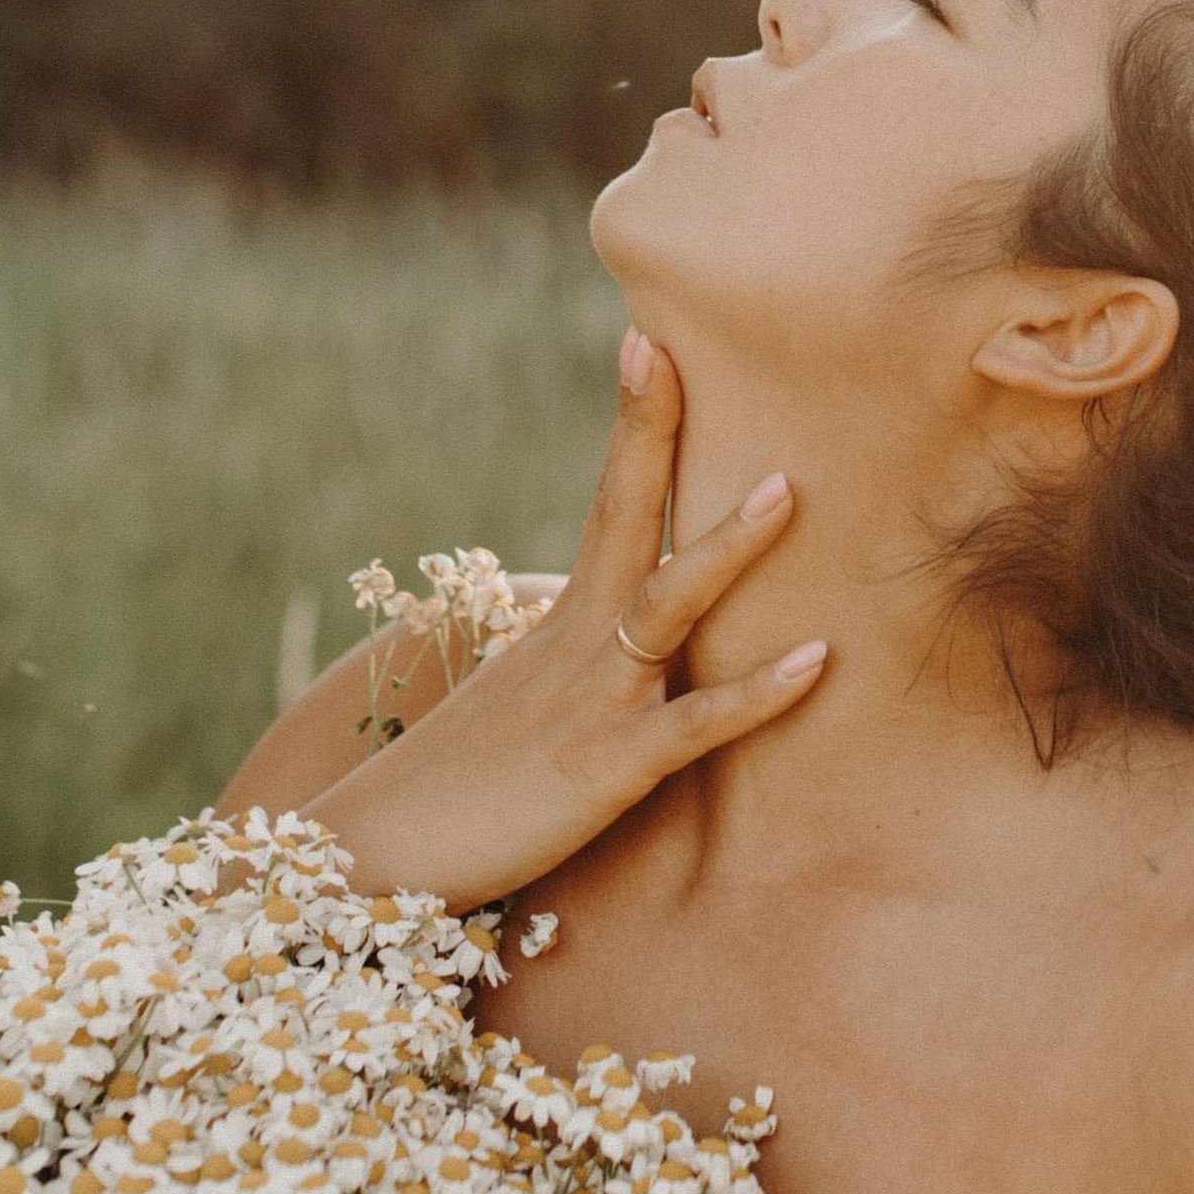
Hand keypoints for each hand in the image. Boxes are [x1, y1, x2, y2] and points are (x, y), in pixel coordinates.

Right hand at [300, 334, 820, 912]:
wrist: (375, 854)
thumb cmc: (454, 787)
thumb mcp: (521, 705)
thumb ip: (574, 662)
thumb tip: (605, 630)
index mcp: (562, 623)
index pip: (607, 505)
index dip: (633, 426)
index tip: (648, 339)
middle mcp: (577, 643)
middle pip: (621, 517)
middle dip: (652, 433)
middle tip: (675, 346)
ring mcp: (591, 701)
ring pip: (666, 608)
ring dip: (725, 548)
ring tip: (788, 490)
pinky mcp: (606, 768)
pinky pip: (695, 726)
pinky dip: (758, 692)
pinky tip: (819, 658)